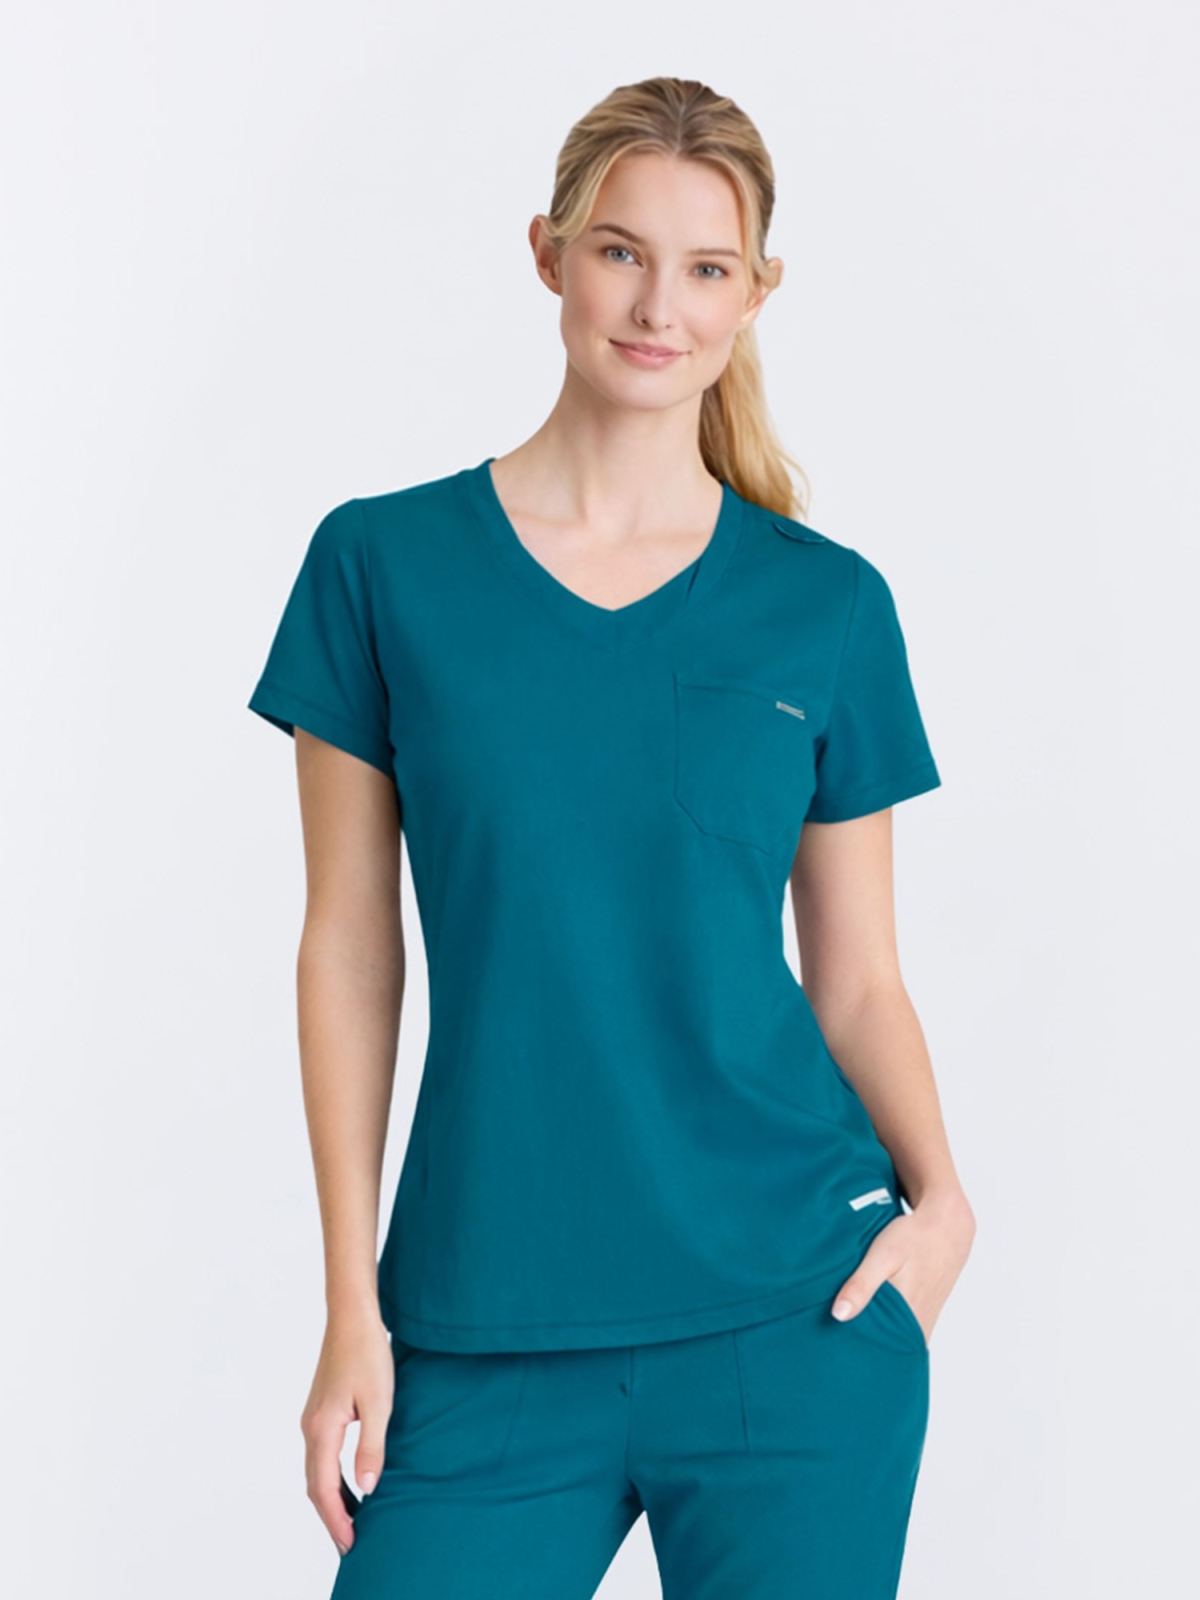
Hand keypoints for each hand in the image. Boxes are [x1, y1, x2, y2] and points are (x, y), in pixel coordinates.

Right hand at [300, 1309, 394, 1555]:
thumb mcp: (379, 1402)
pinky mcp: (321, 1410)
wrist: (352, 1316)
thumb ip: (371, 1447)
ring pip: (316, 1470)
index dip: (337, 1520)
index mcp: (321, 1429)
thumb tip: (367, 1489)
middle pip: (314, 1484)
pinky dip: (331, 1477)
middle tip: (349, 1544)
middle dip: (331, 1517)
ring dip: (330, 1498)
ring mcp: (312, 1418)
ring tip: (351, 1521)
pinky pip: (321, 1455)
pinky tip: (348, 1483)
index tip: (350, 1544)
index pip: (323, 1488)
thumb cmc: (367, 1353)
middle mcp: (310, 1427)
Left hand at [831, 1189, 975, 1343]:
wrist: (947, 1228)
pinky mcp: (923, 1312)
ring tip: (845, 1336)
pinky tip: (867, 1318)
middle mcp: (918, 1327)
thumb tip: (839, 1315)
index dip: (857, 1357)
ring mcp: (923, 1321)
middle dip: (862, 1350)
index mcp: (908, 1319)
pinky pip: (901, 1328)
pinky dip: (885, 1326)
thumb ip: (862, 1285)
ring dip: (873, 1337)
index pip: (880, 1353)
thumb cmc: (913, 1239)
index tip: (836, 1360)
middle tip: (835, 1349)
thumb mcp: (882, 1255)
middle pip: (885, 1348)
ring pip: (893, 1339)